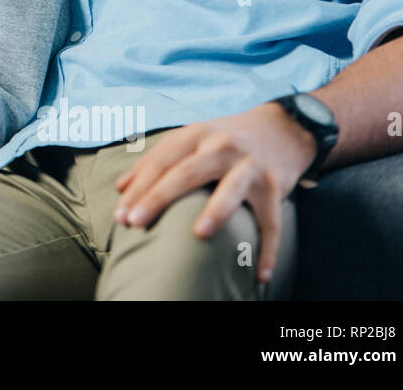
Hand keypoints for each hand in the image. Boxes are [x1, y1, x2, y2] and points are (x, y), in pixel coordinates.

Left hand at [112, 101, 316, 283]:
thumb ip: (155, 159)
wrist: (283, 127)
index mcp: (196, 135)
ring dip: (216, 212)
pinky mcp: (275, 187)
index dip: (138, 187)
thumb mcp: (191, 137)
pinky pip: (272, 223)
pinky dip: (269, 249)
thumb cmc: (225, 137)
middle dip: (157, 198)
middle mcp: (221, 147)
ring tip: (198, 234)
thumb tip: (119, 187)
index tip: (119, 214)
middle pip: (185, 173)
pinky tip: (261, 275)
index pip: (161, 161)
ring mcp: (250, 166)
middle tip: (134, 222)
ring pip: (231, 190)